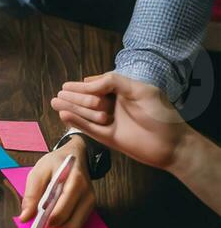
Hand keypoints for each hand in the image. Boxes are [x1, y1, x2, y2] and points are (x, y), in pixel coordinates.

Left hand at [19, 135, 94, 227]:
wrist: (77, 154)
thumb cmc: (55, 163)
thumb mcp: (38, 172)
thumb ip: (31, 194)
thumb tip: (25, 217)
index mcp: (74, 182)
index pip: (62, 209)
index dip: (48, 221)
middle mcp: (86, 194)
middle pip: (70, 224)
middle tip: (38, 227)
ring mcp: (90, 202)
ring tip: (45, 224)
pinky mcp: (90, 208)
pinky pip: (77, 225)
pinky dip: (64, 227)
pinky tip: (53, 221)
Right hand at [51, 72, 185, 172]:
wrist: (172, 145)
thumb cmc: (161, 114)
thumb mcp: (141, 90)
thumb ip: (114, 82)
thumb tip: (89, 83)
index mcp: (121, 91)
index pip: (96, 85)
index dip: (82, 86)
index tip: (69, 86)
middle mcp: (113, 105)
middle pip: (88, 99)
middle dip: (74, 96)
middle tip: (61, 94)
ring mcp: (109, 122)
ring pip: (86, 113)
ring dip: (71, 107)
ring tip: (54, 102)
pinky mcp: (107, 138)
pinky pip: (88, 129)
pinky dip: (76, 122)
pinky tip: (64, 115)